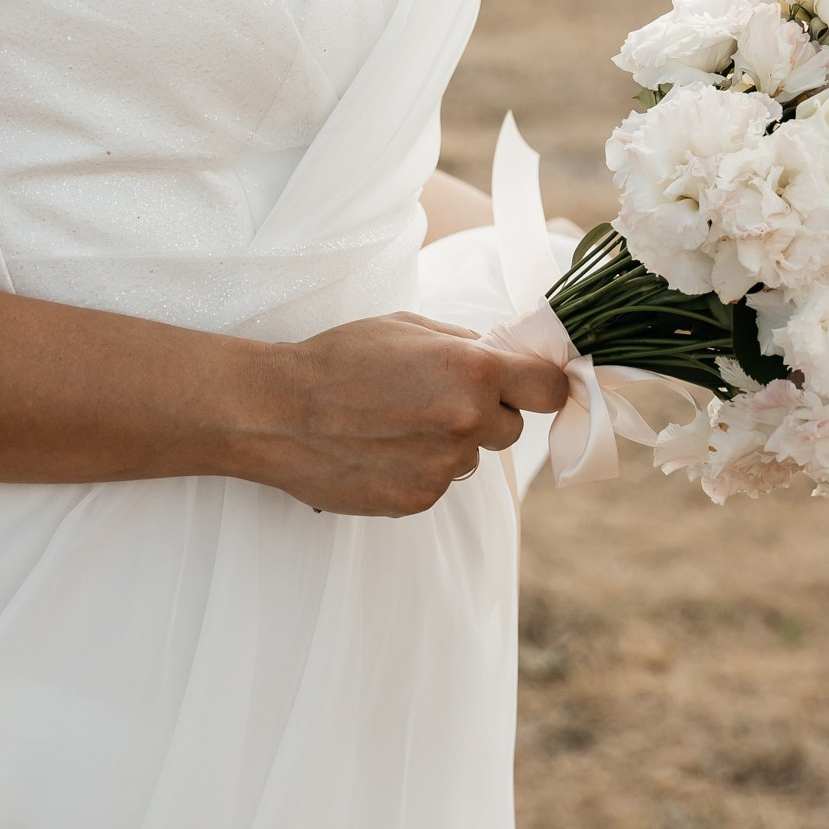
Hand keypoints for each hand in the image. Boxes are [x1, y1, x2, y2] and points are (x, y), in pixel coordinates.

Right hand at [249, 316, 571, 518]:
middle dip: (486, 415)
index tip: (528, 388)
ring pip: (470, 458)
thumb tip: (502, 357)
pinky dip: (418, 469)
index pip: (549, 389)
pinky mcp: (418, 500)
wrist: (278, 412)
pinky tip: (380, 449)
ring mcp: (444, 468)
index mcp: (472, 371)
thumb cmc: (339, 359)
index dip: (540, 387)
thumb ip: (464, 345)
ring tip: (394, 425)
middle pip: (511, 429)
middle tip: (435, 400)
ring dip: (448, 444)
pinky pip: (438, 483)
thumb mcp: (407, 328)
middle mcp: (467, 422)